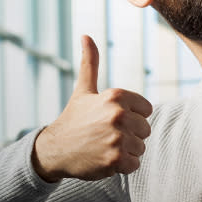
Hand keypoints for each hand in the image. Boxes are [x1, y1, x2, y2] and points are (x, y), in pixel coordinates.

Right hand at [31, 36, 153, 182]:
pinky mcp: (116, 159)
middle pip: (145, 130)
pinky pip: (135, 164)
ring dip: (125, 151)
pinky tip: (105, 159)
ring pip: (140, 147)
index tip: (110, 120)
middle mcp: (118, 115)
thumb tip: (86, 35)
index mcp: (116, 96)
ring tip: (104, 146)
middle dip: (129, 135)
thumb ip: (90, 63)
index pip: (146, 110)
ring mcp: (117, 138)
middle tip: (105, 135)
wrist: (54, 149)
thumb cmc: (73, 118)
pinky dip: (123, 166)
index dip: (131, 117)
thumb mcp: (83, 90)